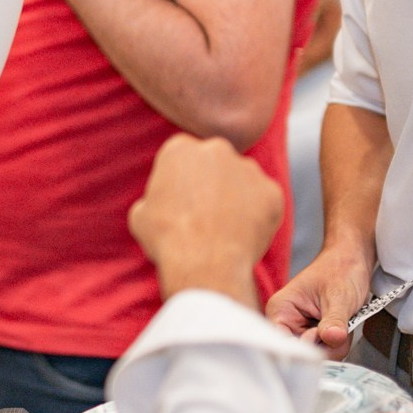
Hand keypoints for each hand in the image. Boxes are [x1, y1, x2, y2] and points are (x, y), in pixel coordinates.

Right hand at [128, 134, 281, 303]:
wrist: (204, 263)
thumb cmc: (167, 239)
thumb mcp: (140, 214)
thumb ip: (155, 196)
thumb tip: (160, 199)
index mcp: (180, 149)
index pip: (182, 156)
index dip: (181, 179)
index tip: (181, 199)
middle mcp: (217, 149)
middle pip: (215, 161)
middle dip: (212, 181)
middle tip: (206, 212)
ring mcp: (248, 169)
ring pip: (243, 179)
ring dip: (237, 196)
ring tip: (226, 227)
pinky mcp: (272, 191)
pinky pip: (265, 201)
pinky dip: (258, 215)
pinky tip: (244, 234)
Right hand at [265, 239, 373, 360]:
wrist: (352, 261)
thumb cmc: (340, 269)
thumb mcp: (339, 296)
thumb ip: (335, 320)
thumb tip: (332, 338)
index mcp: (280, 309)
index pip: (282, 342)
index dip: (303, 348)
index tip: (323, 341)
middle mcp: (285, 322)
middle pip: (300, 353)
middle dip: (325, 347)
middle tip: (339, 329)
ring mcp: (300, 329)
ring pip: (315, 354)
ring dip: (334, 345)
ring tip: (342, 323)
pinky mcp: (313, 333)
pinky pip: (324, 350)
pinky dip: (338, 344)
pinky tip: (342, 327)